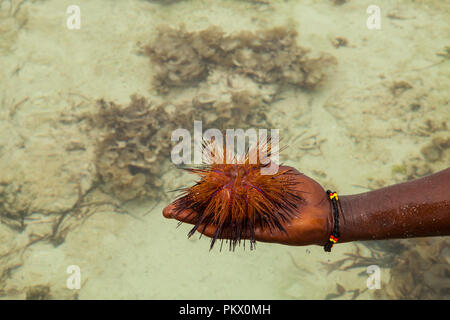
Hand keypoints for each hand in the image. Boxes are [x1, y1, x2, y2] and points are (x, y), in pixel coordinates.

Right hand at [163, 166, 331, 246]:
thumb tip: (231, 161)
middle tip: (167, 210)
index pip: (217, 194)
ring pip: (218, 222)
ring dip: (196, 220)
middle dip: (190, 210)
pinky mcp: (260, 232)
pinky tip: (202, 227)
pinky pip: (236, 232)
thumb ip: (254, 167)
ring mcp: (250, 221)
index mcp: (246, 195)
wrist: (323, 209)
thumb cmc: (300, 189)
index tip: (181, 192)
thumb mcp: (276, 171)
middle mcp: (244, 210)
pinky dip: (219, 230)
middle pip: (212, 210)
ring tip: (175, 217)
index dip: (198, 194)